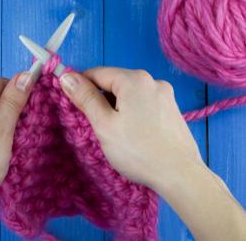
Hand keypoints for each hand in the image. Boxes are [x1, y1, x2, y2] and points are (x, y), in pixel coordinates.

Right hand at [60, 67, 245, 240]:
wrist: (180, 174)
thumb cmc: (137, 150)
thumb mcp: (104, 124)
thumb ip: (85, 97)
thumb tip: (66, 76)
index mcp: (135, 79)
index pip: (98, 73)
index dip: (81, 84)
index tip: (72, 101)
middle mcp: (153, 80)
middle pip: (115, 82)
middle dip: (101, 98)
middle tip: (95, 122)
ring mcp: (165, 94)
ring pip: (130, 93)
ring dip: (117, 105)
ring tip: (115, 130)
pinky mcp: (172, 108)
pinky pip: (144, 102)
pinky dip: (133, 110)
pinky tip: (134, 131)